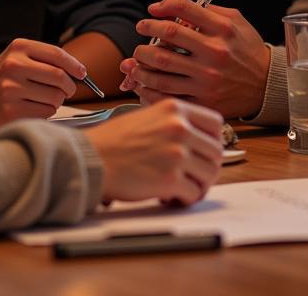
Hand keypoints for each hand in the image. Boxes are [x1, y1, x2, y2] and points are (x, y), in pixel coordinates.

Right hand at [0, 38, 85, 128]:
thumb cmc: (4, 74)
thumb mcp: (19, 55)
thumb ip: (46, 59)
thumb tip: (79, 72)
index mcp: (19, 47)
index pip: (57, 54)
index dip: (74, 65)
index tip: (82, 73)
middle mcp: (14, 66)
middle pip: (59, 78)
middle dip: (69, 86)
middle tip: (68, 89)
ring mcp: (11, 90)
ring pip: (55, 97)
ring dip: (58, 100)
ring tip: (48, 98)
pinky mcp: (10, 112)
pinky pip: (45, 113)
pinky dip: (48, 111)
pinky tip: (36, 106)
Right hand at [88, 99, 222, 204]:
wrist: (91, 159)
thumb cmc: (114, 141)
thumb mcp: (147, 117)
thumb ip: (173, 123)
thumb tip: (197, 140)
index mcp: (174, 108)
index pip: (215, 123)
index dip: (213, 140)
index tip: (205, 152)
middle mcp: (179, 127)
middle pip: (216, 151)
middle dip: (207, 168)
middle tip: (194, 177)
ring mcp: (177, 152)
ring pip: (209, 174)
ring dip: (198, 185)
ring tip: (181, 189)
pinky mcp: (170, 179)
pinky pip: (193, 193)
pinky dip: (185, 199)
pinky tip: (169, 197)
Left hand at [118, 0, 269, 118]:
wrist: (267, 84)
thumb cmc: (247, 48)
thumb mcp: (234, 20)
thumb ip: (202, 8)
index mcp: (222, 29)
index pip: (184, 8)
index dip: (163, 6)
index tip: (153, 9)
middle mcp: (214, 53)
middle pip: (168, 36)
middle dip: (147, 28)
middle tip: (141, 27)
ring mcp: (208, 79)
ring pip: (162, 68)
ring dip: (141, 60)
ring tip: (137, 56)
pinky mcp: (204, 101)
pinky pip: (167, 95)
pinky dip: (149, 88)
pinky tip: (143, 81)